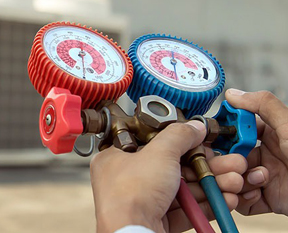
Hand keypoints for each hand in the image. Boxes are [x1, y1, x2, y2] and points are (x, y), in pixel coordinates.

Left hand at [90, 121, 245, 232]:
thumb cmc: (129, 195)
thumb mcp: (159, 153)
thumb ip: (179, 136)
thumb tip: (192, 127)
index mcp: (116, 158)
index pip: (151, 142)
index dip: (179, 141)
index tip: (201, 141)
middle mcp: (127, 180)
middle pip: (173, 167)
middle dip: (206, 166)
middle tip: (229, 163)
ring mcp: (142, 202)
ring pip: (182, 190)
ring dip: (210, 184)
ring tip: (233, 181)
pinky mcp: (156, 221)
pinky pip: (184, 210)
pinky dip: (205, 205)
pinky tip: (226, 199)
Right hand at [225, 89, 287, 215]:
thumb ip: (263, 105)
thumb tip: (233, 94)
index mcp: (270, 136)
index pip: (236, 131)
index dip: (224, 133)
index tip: (217, 135)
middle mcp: (265, 156)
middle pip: (229, 156)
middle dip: (226, 160)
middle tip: (236, 162)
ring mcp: (265, 178)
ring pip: (232, 178)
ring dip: (237, 180)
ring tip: (258, 179)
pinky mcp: (267, 200)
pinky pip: (242, 202)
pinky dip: (243, 200)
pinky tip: (257, 194)